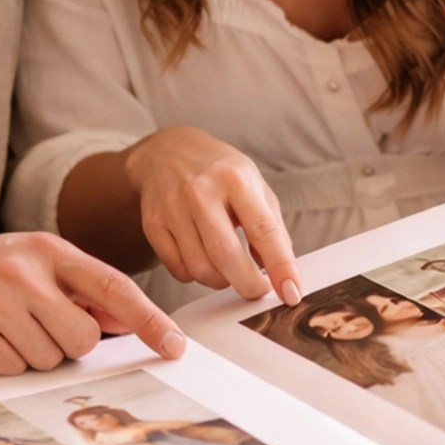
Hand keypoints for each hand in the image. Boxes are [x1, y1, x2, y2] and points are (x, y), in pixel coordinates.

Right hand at [0, 232, 185, 375]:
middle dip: (68, 344)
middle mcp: (25, 272)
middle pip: (82, 338)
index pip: (113, 287)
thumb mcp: (36, 265)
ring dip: (34, 354)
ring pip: (49, 359)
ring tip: (8, 328)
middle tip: (39, 326)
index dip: (149, 319)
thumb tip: (126, 322)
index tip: (174, 345)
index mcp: (49, 250)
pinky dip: (6, 363)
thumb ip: (81, 290)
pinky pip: (13, 369)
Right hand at [124, 127, 301, 303]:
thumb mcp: (255, 186)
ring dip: (220, 280)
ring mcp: (173, 208)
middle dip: (247, 285)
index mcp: (236, 179)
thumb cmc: (219, 172)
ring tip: (227, 268)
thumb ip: (272, 227)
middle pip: (226, 256)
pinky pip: (178, 269)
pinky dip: (195, 274)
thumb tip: (282, 272)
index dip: (280, 266)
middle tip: (256, 290)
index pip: (263, 230)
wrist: (168, 152)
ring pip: (200, 268)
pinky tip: (202, 258)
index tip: (291, 293)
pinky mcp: (153, 224)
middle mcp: (201, 192)